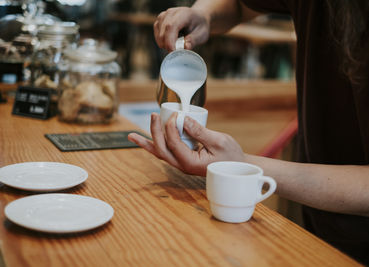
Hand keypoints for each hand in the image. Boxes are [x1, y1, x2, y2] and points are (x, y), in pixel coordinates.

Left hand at [128, 113, 244, 175]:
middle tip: (153, 116)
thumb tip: (182, 119)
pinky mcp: (183, 159)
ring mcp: (181, 163)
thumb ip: (199, 131)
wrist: (237, 169)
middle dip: (154, 132)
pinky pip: (166, 152)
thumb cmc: (231, 157)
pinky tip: (145, 140)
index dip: (170, 129)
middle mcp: (182, 165)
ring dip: (146, 142)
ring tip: (131, 135)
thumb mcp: (219, 141)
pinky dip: (155, 145)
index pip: (174, 144)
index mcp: (190, 163)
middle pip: (161, 149)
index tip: (175, 115)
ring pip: (160, 153)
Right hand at [153, 7, 209, 50]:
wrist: (197, 18)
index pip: (171, 26)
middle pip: (163, 32)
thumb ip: (194, 40)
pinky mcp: (159, 22)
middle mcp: (170, 13)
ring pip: (159, 35)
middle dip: (168, 46)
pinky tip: (172, 42)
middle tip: (178, 52)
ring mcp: (163, 17)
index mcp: (183, 14)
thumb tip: (185, 47)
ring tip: (177, 45)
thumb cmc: (199, 26)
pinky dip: (163, 43)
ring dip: (165, 45)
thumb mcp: (202, 34)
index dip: (170, 41)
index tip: (173, 52)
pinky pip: (157, 36)